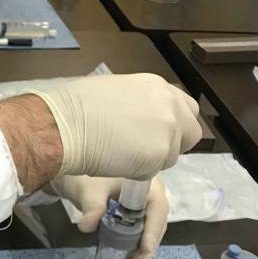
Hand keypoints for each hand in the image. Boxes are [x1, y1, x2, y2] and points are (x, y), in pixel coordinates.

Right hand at [29, 74, 200, 179]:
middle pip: (191, 134)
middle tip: (146, 151)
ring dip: (151, 160)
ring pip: (171, 156)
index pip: (187, 109)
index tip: (156, 133)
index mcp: (157, 86)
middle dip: (173, 145)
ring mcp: (167, 130)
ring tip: (121, 154)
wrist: (66, 123)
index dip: (175, 125)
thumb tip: (141, 117)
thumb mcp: (117, 91)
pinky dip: (137, 172)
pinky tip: (116, 162)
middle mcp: (169, 105)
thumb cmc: (77, 106)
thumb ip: (139, 103)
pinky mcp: (159, 154)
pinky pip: (153, 171)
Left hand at [52, 175, 168, 258]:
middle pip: (156, 224)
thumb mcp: (88, 190)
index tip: (144, 251)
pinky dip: (135, 247)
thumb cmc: (84, 175)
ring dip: (142, 252)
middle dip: (147, 249)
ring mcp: (143, 204)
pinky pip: (140, 231)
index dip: (153, 231)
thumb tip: (87, 226)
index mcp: (146, 182)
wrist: (74, 168)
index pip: (158, 209)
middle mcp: (150, 193)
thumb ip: (92, 207)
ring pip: (149, 230)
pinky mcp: (134, 213)